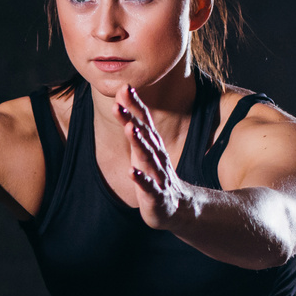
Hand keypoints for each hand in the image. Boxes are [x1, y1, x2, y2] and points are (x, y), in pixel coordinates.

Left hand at [115, 86, 188, 229]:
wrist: (175, 207)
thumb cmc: (154, 174)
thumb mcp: (142, 149)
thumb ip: (132, 125)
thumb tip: (121, 98)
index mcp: (152, 145)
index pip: (143, 121)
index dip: (134, 105)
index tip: (124, 88)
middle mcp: (157, 156)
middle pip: (144, 135)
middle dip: (132, 118)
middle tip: (120, 103)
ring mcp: (158, 175)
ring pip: (148, 157)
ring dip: (139, 143)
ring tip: (130, 129)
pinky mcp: (156, 194)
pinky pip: (148, 186)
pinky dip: (141, 179)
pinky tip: (132, 172)